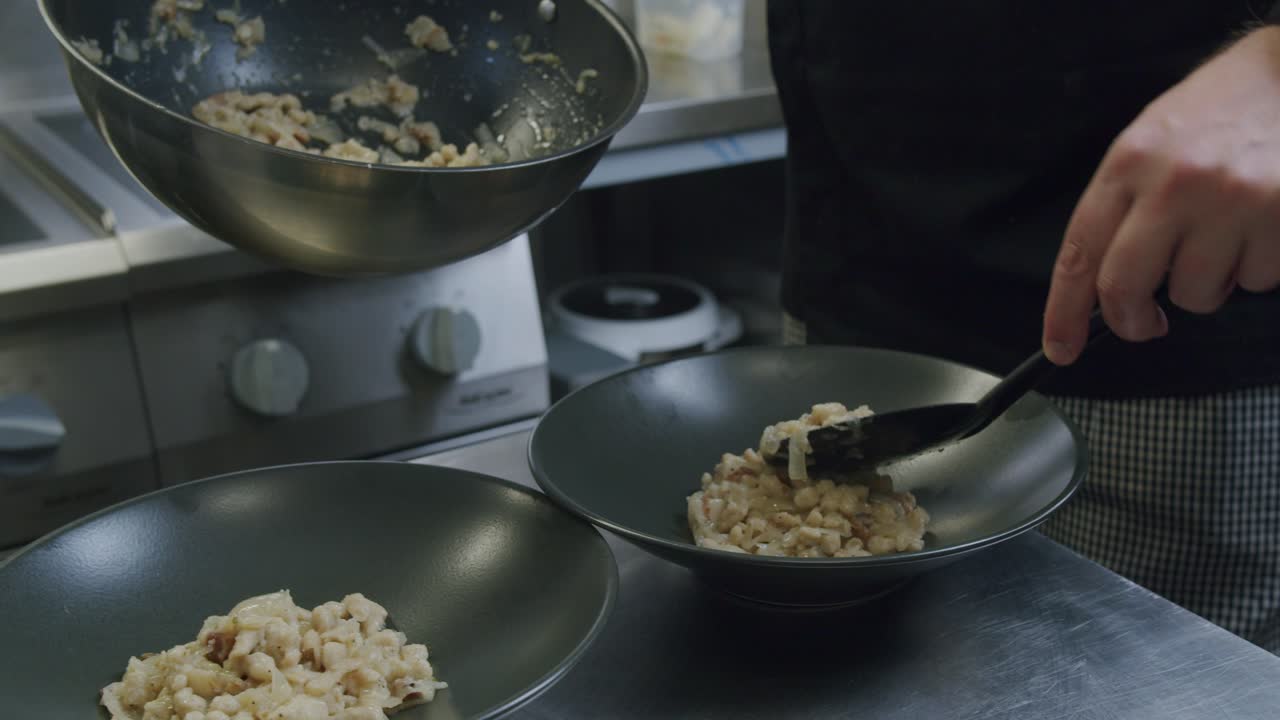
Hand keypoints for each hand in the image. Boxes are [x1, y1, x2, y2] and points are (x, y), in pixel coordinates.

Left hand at [1041, 26, 1279, 365]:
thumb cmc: (1221, 109)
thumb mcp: (1152, 139)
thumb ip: (1124, 204)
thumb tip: (1103, 283)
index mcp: (1128, 163)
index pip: (1079, 252)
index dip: (1064, 311)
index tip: (1062, 348)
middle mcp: (1173, 185)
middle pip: (1124, 288)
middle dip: (1130, 319)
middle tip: (1143, 323)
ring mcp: (1230, 203)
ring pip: (1195, 295)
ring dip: (1206, 285)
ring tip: (1222, 238)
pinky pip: (1255, 281)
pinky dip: (1255, 267)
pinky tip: (1261, 227)